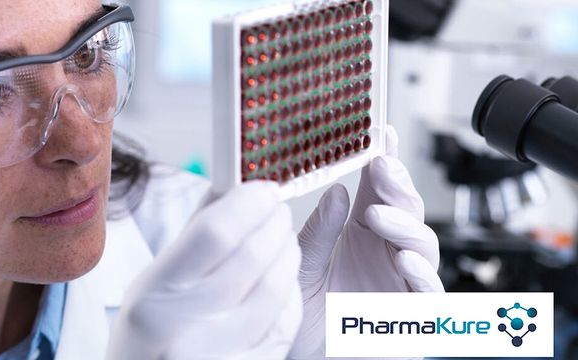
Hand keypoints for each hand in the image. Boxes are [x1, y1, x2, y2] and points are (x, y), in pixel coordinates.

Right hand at [107, 182, 302, 359]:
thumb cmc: (148, 341)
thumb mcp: (152, 287)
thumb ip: (191, 238)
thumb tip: (227, 189)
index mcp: (154, 297)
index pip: (216, 231)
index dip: (249, 202)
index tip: (265, 189)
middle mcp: (185, 329)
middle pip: (254, 255)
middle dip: (276, 222)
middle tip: (279, 210)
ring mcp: (219, 356)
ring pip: (277, 287)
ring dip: (288, 253)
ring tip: (284, 242)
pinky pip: (285, 322)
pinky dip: (290, 293)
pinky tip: (283, 281)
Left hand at [289, 126, 443, 358]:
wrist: (304, 355)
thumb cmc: (304, 311)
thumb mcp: (302, 265)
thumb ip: (318, 231)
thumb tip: (335, 189)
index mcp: (361, 233)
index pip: (379, 190)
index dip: (386, 162)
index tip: (384, 133)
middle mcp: (385, 251)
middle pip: (406, 209)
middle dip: (399, 186)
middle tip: (382, 167)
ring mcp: (401, 278)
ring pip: (423, 243)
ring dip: (405, 225)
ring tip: (379, 216)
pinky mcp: (411, 311)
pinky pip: (427, 290)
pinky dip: (421, 273)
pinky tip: (404, 259)